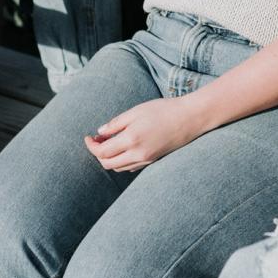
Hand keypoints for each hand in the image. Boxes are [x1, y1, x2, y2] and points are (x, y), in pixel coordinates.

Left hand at [84, 95, 206, 171]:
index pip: (102, 152)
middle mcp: (138, 154)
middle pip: (108, 164)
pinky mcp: (153, 161)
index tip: (88, 137)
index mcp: (131, 139)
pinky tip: (123, 148)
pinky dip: (121, 161)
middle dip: (98, 154)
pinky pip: (131, 167)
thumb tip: (100, 132)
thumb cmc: (164, 110)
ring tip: (108, 143)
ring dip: (109, 159)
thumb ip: (116, 123)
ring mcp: (146, 160)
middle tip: (96, 141)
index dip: (91, 146)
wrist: (190, 118)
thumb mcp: (136, 111)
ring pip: (119, 168)